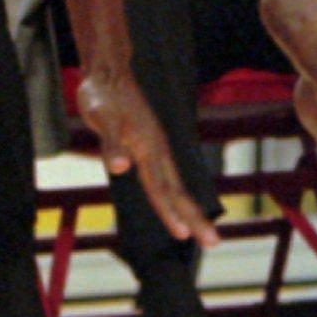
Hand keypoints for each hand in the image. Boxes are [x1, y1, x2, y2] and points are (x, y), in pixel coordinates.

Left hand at [77, 70, 218, 245]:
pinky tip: (178, 203)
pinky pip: (167, 177)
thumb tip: (121, 167)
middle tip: (214, 243)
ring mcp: (156, 148)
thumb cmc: (102, 96)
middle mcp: (157, 150)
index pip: (159, 187)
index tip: (183, 235)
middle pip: (177, 190)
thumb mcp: (101, 117)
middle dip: (195, 218)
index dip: (169, 212)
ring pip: (176, 185)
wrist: (109, 73)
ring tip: (204, 232)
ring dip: (190, 210)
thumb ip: (112, 143)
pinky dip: (176, 195)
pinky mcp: (151, 146)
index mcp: (147, 147)